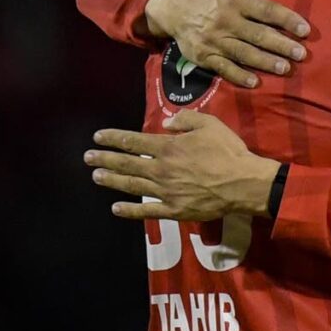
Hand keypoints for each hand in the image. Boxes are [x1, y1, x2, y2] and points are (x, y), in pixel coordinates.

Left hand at [84, 111, 280, 220]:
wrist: (243, 183)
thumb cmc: (228, 151)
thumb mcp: (210, 124)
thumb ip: (186, 119)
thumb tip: (167, 123)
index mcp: (169, 147)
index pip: (134, 141)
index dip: (114, 138)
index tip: (98, 137)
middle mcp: (161, 169)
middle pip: (127, 163)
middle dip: (105, 158)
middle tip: (87, 157)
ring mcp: (165, 191)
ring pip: (132, 185)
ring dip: (112, 180)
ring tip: (96, 176)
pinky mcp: (174, 210)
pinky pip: (147, 211)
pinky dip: (130, 210)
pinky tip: (116, 208)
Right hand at [145, 0, 310, 88]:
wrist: (175, 8)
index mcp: (236, 0)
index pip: (266, 11)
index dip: (287, 20)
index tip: (305, 30)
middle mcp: (227, 21)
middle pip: (258, 35)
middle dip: (281, 45)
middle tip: (301, 54)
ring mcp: (216, 40)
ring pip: (244, 53)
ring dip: (265, 62)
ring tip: (285, 68)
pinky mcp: (205, 56)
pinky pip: (224, 68)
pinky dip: (239, 76)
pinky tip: (255, 82)